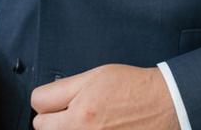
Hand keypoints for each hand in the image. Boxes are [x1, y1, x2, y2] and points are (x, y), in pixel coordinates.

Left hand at [31, 64, 178, 128]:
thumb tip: (39, 101)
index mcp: (79, 112)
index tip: (55, 101)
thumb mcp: (94, 76)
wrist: (162, 106)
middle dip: (52, 119)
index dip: (46, 99)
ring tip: (86, 122)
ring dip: (67, 129)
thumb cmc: (131, 88)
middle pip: (42, 129)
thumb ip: (62, 88)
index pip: (38, 105)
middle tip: (72, 113)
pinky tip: (97, 128)